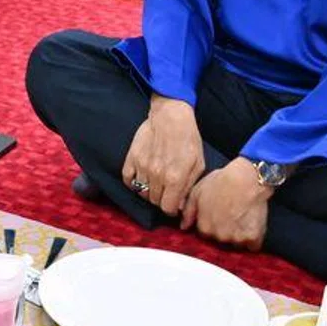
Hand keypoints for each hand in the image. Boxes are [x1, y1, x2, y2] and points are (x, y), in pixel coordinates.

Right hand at [120, 97, 205, 216]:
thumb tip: (182, 205)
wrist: (170, 116)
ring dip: (149, 192)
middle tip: (167, 191)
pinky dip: (134, 183)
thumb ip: (189, 187)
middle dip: (162, 200)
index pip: (167, 208)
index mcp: (175, 178)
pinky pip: (128, 180)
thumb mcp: (198, 164)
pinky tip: (142, 178)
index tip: (174, 204)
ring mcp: (142, 167)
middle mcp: (157, 175)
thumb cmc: (188, 139)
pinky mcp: (132, 158)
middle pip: (154, 201)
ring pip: (141, 192)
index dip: (172, 209)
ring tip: (156, 183)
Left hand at [181, 158, 270, 247]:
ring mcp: (236, 238)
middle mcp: (219, 236)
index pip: (206, 235)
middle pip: (221, 241)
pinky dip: (253, 239)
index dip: (212, 224)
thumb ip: (189, 212)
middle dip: (224, 231)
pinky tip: (252, 224)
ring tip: (242, 217)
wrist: (246, 178)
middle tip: (231, 214)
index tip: (218, 215)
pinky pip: (253, 246)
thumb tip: (183, 227)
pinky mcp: (253, 238)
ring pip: (237, 244)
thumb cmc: (222, 181)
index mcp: (204, 228)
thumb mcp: (197, 192)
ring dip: (239, 236)